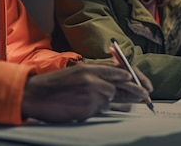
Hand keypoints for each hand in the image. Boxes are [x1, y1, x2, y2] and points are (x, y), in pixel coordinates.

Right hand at [21, 64, 149, 122]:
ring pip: (109, 101)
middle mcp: (93, 79)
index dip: (133, 78)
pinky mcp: (88, 108)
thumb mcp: (76, 73)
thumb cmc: (53, 85)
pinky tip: (82, 106)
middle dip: (134, 92)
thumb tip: (115, 85)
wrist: (35, 95)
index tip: (141, 84)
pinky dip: (93, 110)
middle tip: (146, 97)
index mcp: (90, 68)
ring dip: (104, 103)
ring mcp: (91, 95)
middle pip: (120, 87)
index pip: (119, 71)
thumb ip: (95, 76)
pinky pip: (99, 111)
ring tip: (90, 101)